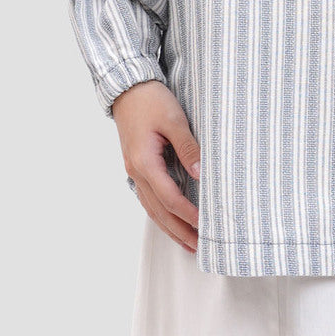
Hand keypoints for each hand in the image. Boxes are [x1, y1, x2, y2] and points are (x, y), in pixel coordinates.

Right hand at [112, 81, 202, 251]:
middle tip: (199, 247)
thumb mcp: (174, 119)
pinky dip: (160, 212)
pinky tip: (170, 220)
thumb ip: (188, 147)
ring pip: (152, 208)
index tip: (205, 225)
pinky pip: (148, 197)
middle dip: (179, 230)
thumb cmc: (152, 101)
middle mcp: (136, 171)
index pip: (170, 198)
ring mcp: (134, 171)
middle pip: (159, 210)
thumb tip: (202, 173)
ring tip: (187, 243)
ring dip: (169, 227)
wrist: (129, 88)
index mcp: (145, 162)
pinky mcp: (137, 166)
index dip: (188, 214)